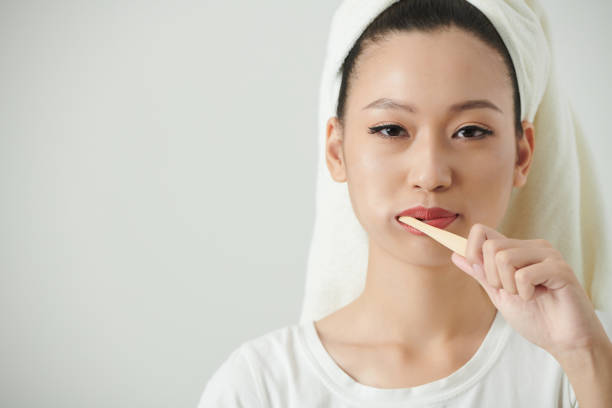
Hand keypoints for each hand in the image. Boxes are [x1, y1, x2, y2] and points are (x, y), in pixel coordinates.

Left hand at [450, 223, 607, 359]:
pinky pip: (524, 275)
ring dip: (509, 286)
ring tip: (527, 296)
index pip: (482, 231)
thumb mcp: (499, 295)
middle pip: (490, 246)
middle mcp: (531, 247)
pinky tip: (539, 297)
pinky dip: (525, 293)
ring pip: (504, 257)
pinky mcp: (560, 269)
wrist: (565, 342)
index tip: (479, 272)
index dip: (470, 249)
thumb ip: (481, 273)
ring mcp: (547, 255)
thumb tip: (456, 254)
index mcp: (516, 250)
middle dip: (493, 277)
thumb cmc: (536, 318)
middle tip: (511, 292)